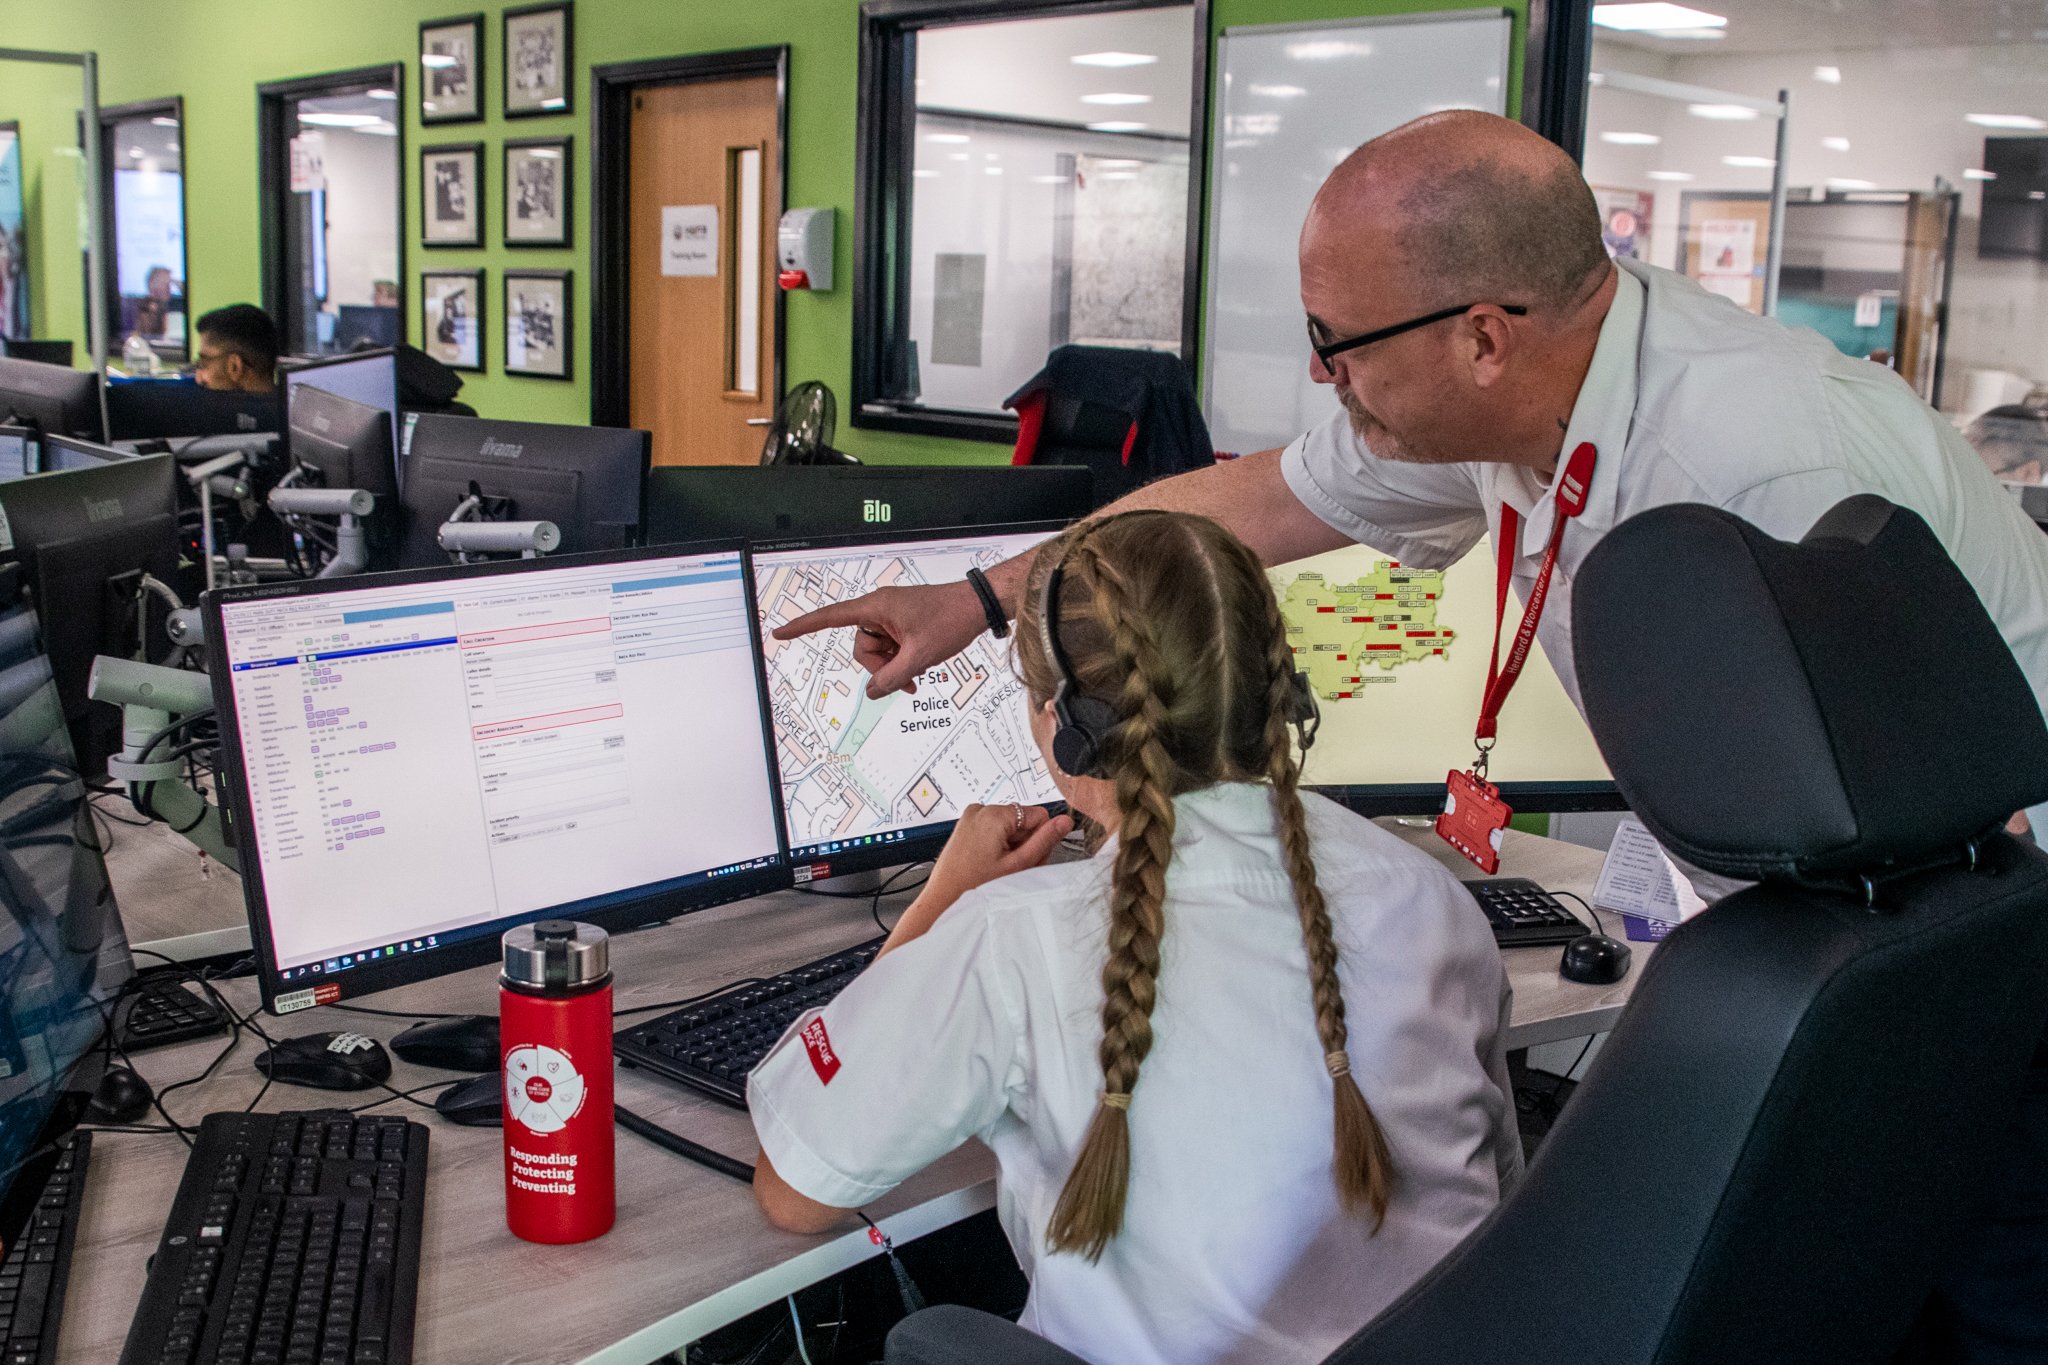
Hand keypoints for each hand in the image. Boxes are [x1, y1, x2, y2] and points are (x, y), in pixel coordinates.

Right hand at [771, 580, 988, 698]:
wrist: (978, 606)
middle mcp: (879, 609)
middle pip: (861, 647)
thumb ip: (893, 677)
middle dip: (880, 667)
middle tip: (906, 678)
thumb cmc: (950, 619)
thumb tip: (872, 693)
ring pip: (878, 652)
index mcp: (875, 607)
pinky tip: (918, 672)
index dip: (803, 627)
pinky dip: (902, 662)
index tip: (780, 633)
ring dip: (894, 667)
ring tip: (918, 674)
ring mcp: (892, 617)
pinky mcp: (903, 624)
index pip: (830, 617)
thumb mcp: (920, 656)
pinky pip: (892, 648)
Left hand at [882, 804, 1074, 954]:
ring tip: (1001, 868)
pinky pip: (993, 830)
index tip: (1029, 856)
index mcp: (993, 814)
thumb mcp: (1017, 865)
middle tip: (1015, 867)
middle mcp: (980, 810)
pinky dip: (997, 846)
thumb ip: (1044, 840)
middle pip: (1022, 820)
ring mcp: (970, 818)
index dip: (1039, 838)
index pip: (1038, 814)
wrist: (944, 900)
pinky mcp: (966, 827)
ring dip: (1012, 847)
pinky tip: (991, 865)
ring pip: (1009, 827)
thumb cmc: (973, 886)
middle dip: (1024, 844)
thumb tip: (1064, 822)